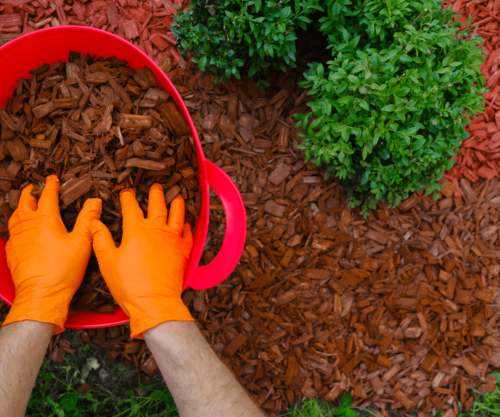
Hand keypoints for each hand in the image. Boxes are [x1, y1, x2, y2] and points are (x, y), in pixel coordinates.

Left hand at [3, 175, 101, 333]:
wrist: (41, 295)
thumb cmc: (62, 271)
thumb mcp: (82, 243)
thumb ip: (89, 220)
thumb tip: (95, 202)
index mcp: (46, 220)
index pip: (48, 196)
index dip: (52, 185)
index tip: (53, 179)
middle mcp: (27, 226)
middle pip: (25, 202)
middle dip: (30, 192)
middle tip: (34, 187)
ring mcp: (17, 239)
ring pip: (15, 215)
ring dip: (20, 207)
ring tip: (25, 204)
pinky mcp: (12, 252)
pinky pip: (11, 232)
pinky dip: (16, 225)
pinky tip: (21, 230)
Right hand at [90, 185, 193, 338]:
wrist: (154, 301)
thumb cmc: (129, 284)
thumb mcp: (106, 261)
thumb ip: (101, 238)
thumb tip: (94, 223)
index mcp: (136, 230)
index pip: (131, 207)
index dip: (127, 198)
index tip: (126, 192)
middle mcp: (157, 229)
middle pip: (158, 205)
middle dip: (156, 194)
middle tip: (157, 187)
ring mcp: (173, 239)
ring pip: (177, 215)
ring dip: (177, 204)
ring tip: (177, 197)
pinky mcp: (183, 251)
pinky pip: (188, 234)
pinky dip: (188, 226)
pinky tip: (187, 224)